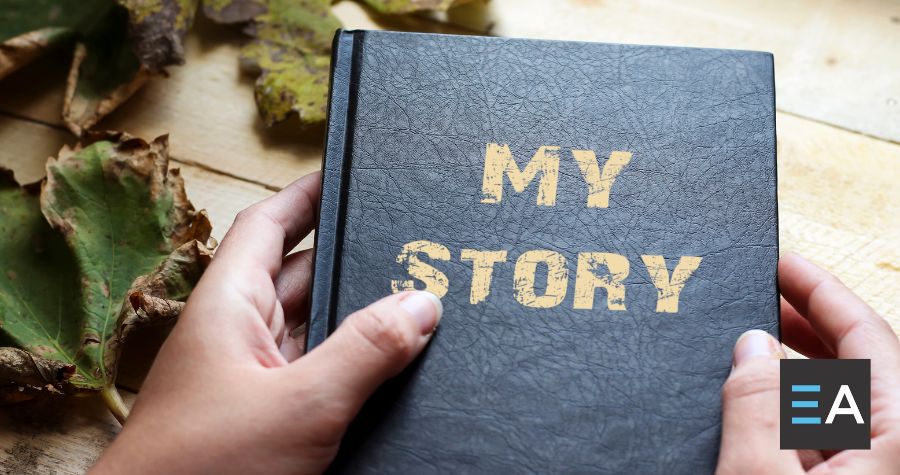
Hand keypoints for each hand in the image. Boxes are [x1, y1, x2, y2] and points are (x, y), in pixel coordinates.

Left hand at [91, 172, 442, 474]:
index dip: (306, 196)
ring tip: (416, 304)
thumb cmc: (206, 467)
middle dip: (351, 263)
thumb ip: (367, 349)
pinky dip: (350, 366)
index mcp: (228, 305)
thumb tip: (422, 303)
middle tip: (410, 248)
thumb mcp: (303, 402)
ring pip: (312, 330)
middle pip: (300, 278)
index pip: (266, 226)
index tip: (348, 175)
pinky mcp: (264, 419)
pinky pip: (315, 374)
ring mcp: (249, 379)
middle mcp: (236, 334)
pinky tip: (389, 371)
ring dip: (356, 320)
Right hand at [717, 252, 899, 473]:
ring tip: (753, 353)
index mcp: (898, 435)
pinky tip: (761, 417)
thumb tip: (753, 346)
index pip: (867, 336)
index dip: (821, 292)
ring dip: (799, 376)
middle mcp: (899, 452)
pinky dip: (798, 419)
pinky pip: (837, 444)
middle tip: (764, 299)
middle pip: (864, 366)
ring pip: (848, 408)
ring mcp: (880, 472)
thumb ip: (756, 405)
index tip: (784, 264)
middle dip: (809, 327)